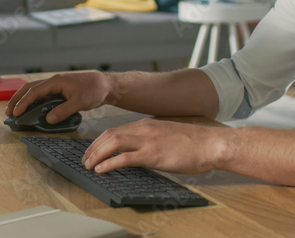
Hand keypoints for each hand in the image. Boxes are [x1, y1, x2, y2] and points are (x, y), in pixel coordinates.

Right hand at [5, 71, 116, 124]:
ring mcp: (56, 85)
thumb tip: (48, 119)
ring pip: (34, 90)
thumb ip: (63, 111)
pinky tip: (30, 108)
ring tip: (15, 111)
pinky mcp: (59, 90)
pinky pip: (42, 94)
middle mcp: (53, 81)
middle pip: (29, 88)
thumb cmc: (94, 90)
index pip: (34, 92)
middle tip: (8, 113)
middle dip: (17, 99)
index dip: (23, 102)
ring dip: (23, 99)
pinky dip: (33, 101)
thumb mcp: (79, 102)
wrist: (106, 85)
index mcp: (56, 81)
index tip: (15, 113)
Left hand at [82, 118, 230, 174]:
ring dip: (97, 155)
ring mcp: (148, 141)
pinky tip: (102, 170)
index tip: (92, 150)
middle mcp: (144, 129)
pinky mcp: (153, 155)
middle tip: (85, 159)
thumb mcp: (167, 135)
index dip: (99, 140)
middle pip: (109, 135)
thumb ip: (152, 139)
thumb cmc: (193, 143)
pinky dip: (110, 164)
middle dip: (93, 148)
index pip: (115, 130)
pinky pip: (125, 158)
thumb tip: (140, 150)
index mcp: (146, 124)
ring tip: (89, 165)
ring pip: (113, 143)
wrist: (210, 144)